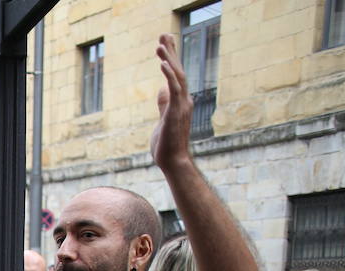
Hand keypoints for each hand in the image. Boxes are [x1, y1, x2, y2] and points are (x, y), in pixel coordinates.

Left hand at [150, 34, 192, 170]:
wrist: (173, 162)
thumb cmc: (167, 145)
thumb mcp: (163, 120)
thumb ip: (164, 104)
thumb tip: (162, 90)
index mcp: (180, 102)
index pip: (176, 75)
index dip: (171, 58)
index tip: (166, 43)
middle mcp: (184, 100)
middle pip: (178, 70)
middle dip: (171, 51)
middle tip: (164, 33)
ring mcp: (182, 106)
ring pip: (177, 76)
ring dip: (169, 59)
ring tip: (160, 43)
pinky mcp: (176, 112)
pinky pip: (174, 90)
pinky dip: (169, 75)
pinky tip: (163, 63)